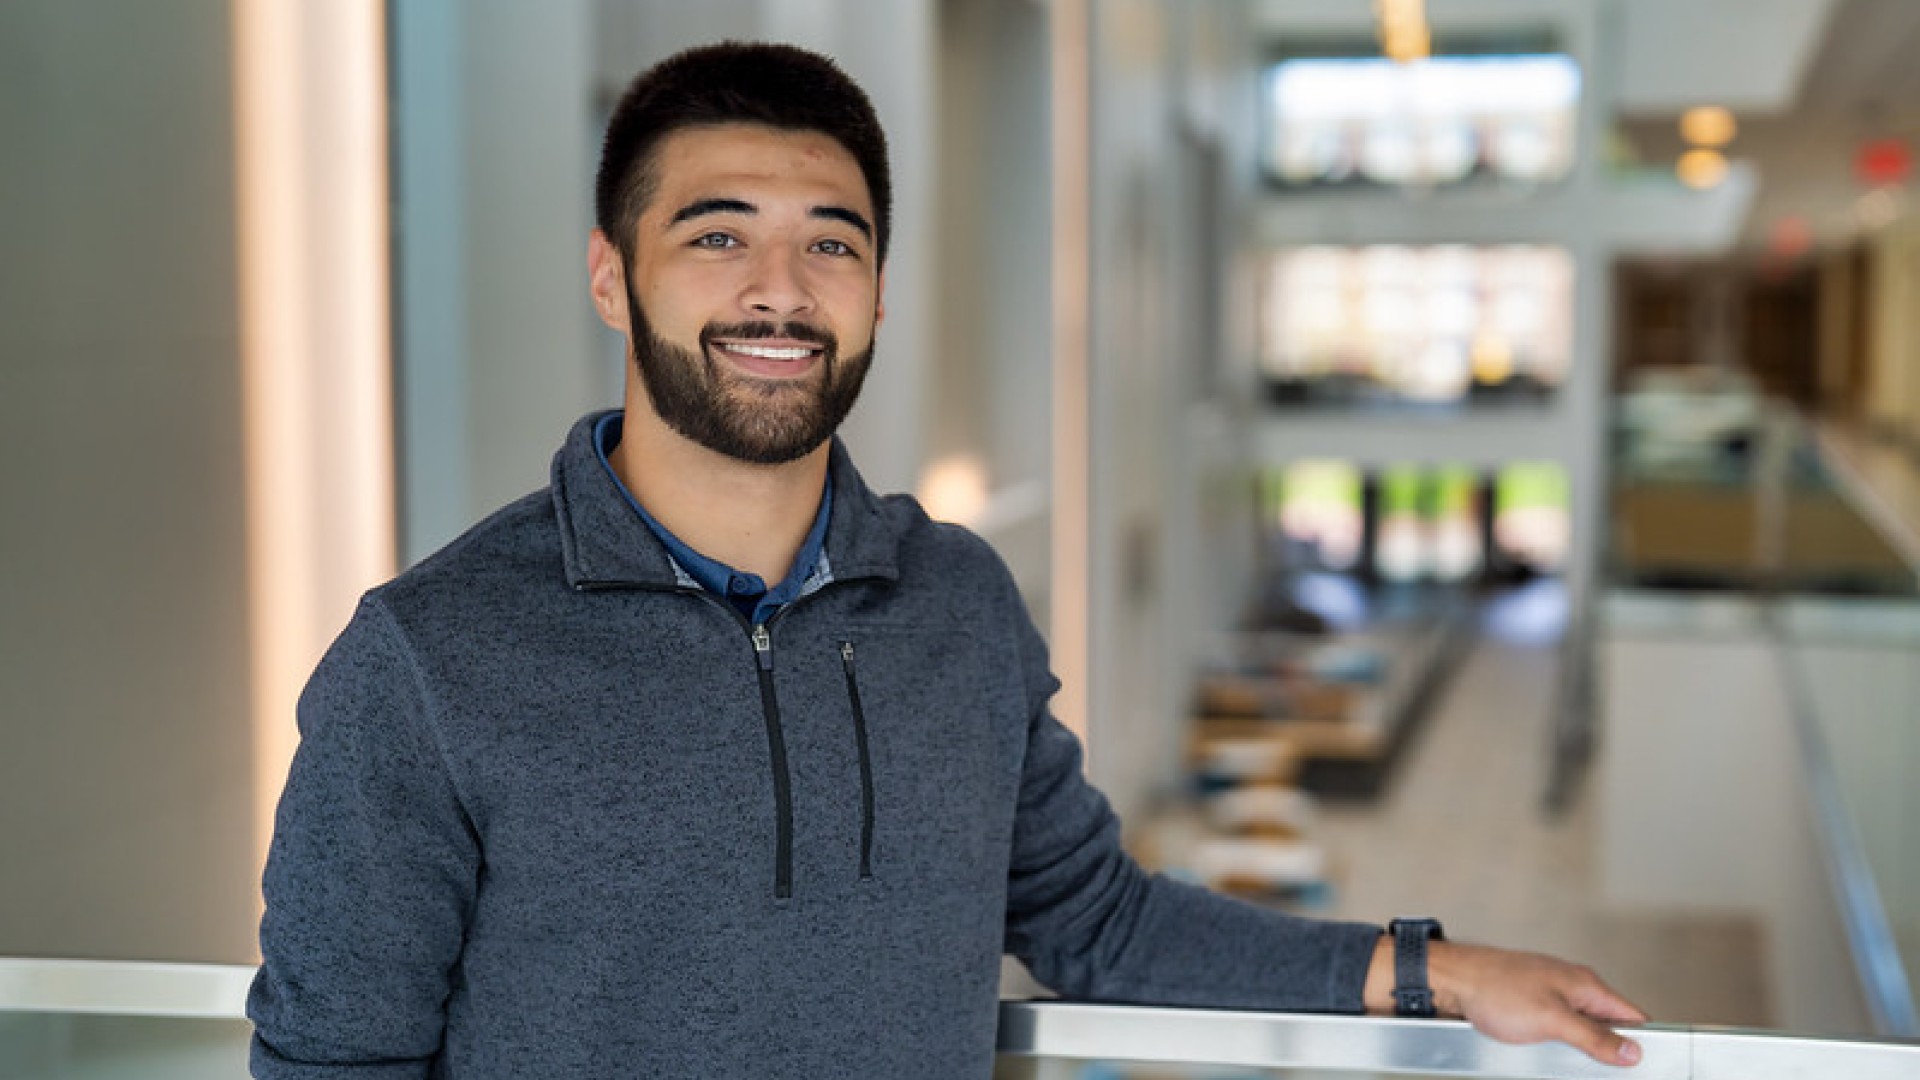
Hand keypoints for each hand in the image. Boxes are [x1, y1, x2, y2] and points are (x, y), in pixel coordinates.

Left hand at [1365, 937, 1648, 1066]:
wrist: (1452, 981)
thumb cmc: (1495, 988)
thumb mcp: (1552, 1020)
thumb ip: (1594, 1037)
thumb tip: (1631, 1051)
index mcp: (1586, 984)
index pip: (1632, 1015)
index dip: (1642, 1040)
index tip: (1644, 1064)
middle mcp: (1572, 986)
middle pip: (1608, 1025)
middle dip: (1607, 1050)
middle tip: (1598, 1069)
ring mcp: (1551, 995)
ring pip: (1581, 1030)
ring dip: (1578, 1049)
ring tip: (1562, 1058)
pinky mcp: (1532, 1006)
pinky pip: (1556, 1030)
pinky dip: (1555, 1045)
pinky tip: (1542, 1052)